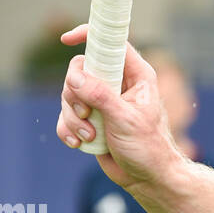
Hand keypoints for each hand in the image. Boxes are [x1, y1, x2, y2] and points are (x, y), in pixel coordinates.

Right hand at [56, 24, 183, 189]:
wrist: (146, 177)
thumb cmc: (147, 146)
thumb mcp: (124, 119)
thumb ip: (100, 96)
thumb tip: (74, 76)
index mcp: (136, 75)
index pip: (112, 44)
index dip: (90, 35)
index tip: (67, 39)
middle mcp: (118, 84)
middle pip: (81, 70)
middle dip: (74, 94)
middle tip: (86, 113)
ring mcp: (102, 101)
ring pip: (70, 94)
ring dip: (72, 117)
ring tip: (90, 135)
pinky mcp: (91, 119)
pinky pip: (66, 115)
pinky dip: (68, 129)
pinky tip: (79, 143)